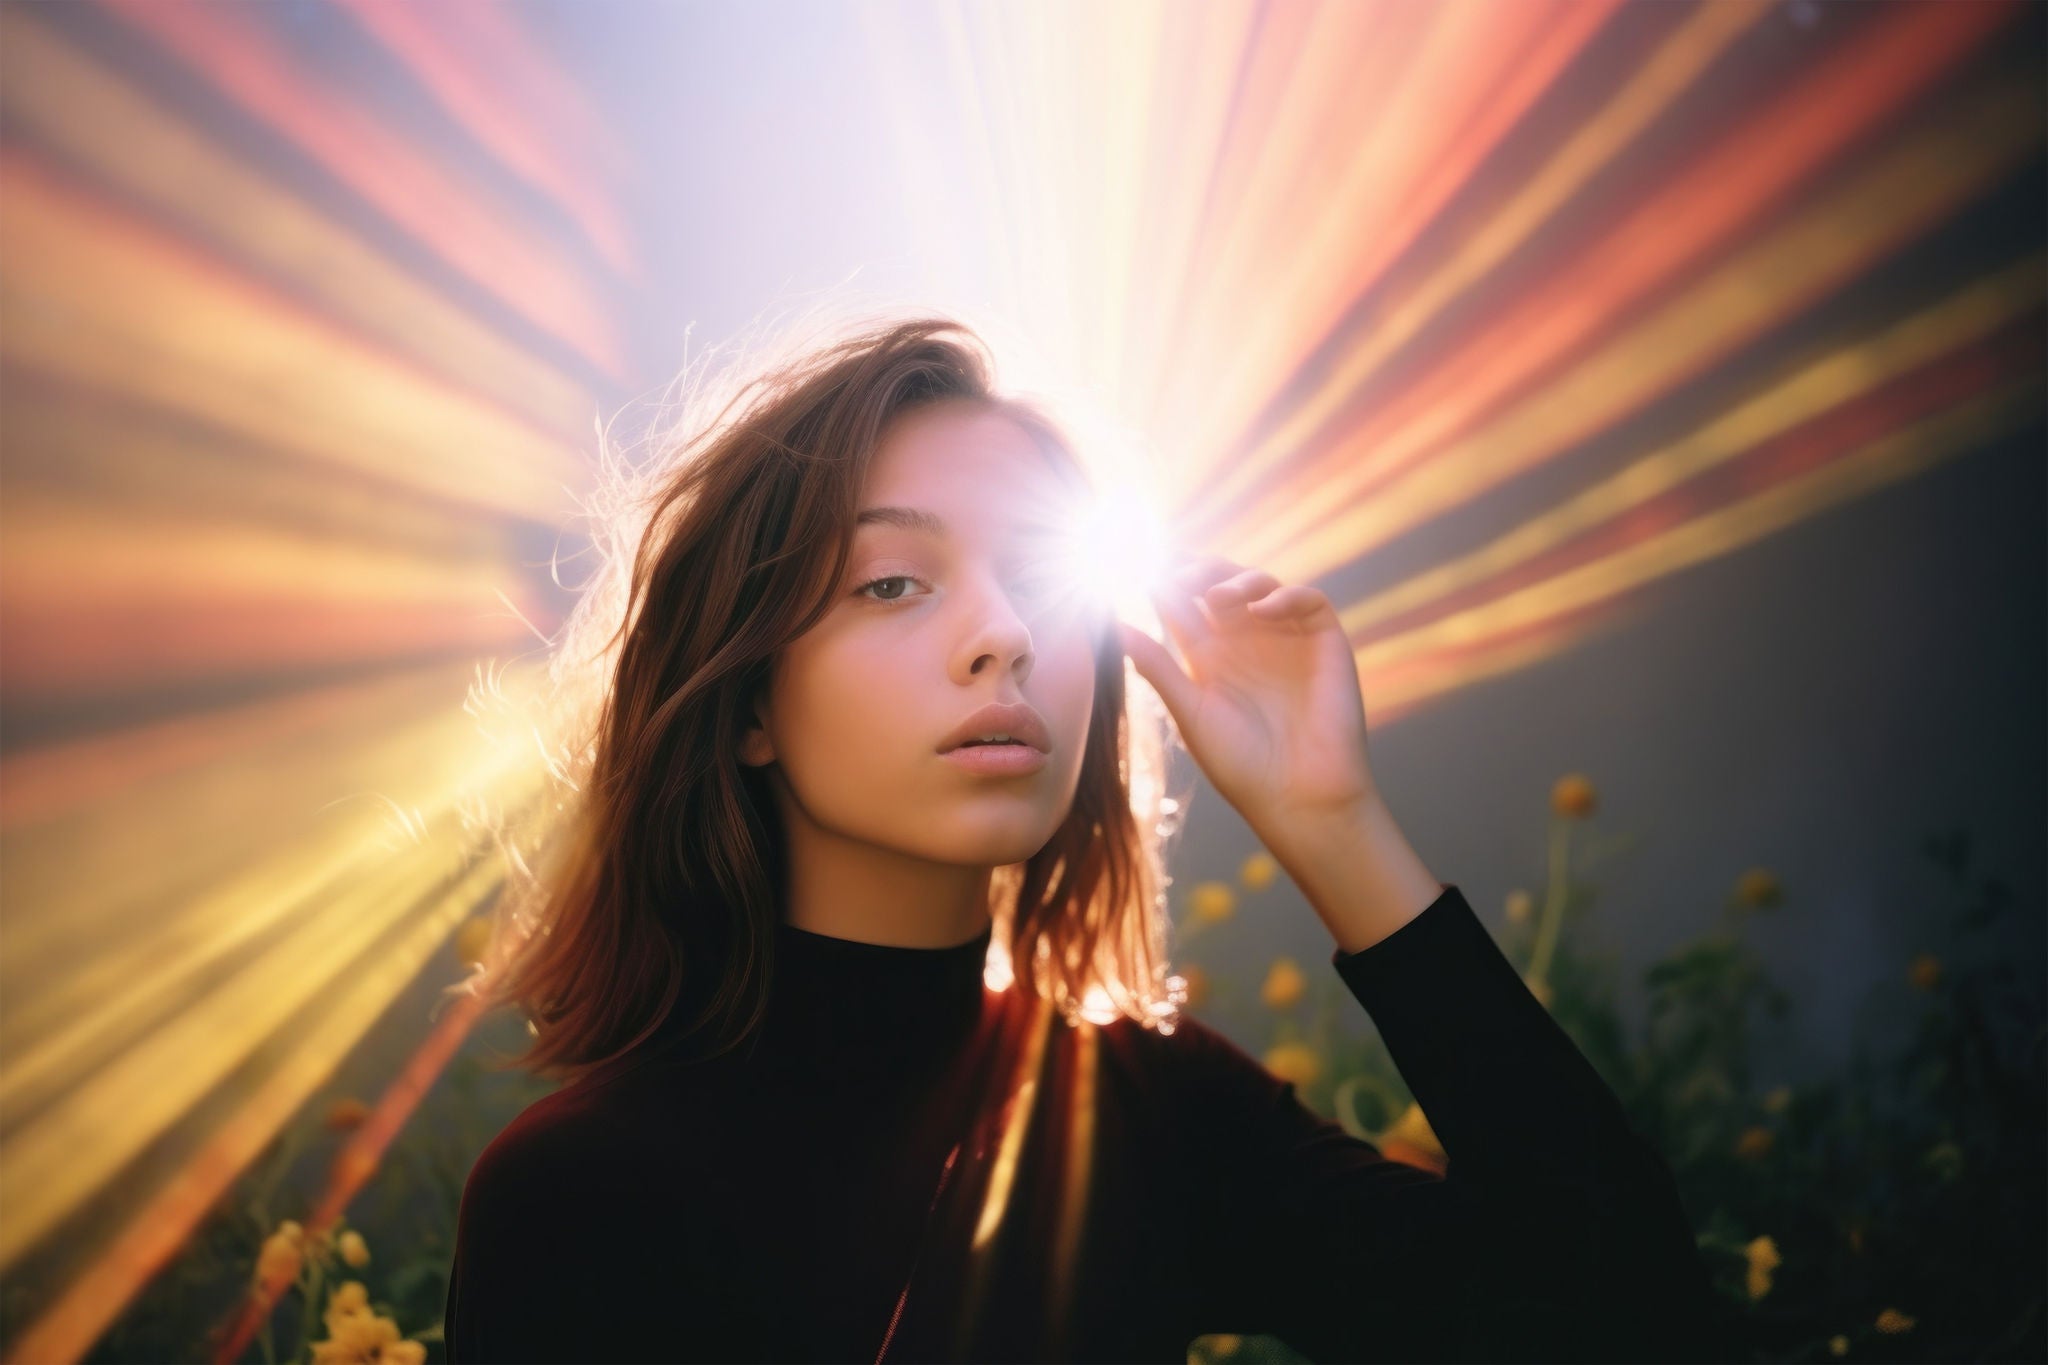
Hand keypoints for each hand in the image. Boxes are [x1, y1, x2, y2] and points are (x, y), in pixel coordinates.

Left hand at [1117, 555, 1380, 838]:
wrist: (1299, 797)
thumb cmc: (1241, 764)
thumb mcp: (1190, 710)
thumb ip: (1156, 665)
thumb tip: (1110, 625)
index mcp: (1211, 659)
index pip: (1185, 607)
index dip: (1166, 584)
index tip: (1141, 569)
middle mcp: (1247, 643)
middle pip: (1221, 586)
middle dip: (1199, 571)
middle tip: (1178, 570)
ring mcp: (1286, 639)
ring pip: (1262, 585)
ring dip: (1238, 580)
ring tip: (1216, 595)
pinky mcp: (1325, 642)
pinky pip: (1309, 600)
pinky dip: (1286, 596)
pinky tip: (1261, 611)